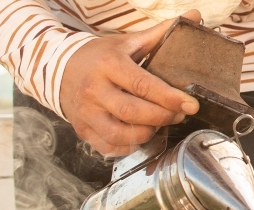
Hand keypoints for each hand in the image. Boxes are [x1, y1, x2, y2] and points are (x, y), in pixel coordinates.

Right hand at [60, 10, 200, 156]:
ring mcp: (87, 114)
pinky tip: (139, 136)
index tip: (191, 105)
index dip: (169, 98)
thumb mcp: (126, 43)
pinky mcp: (84, 131)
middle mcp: (94, 91)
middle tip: (178, 115)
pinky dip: (130, 147)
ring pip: (121, 135)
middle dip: (162, 117)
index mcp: (108, 65)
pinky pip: (111, 148)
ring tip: (158, 125)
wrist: (59, 71)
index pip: (143, 85)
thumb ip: (159, 35)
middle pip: (133, 113)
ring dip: (147, 134)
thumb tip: (194, 17)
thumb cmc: (100, 58)